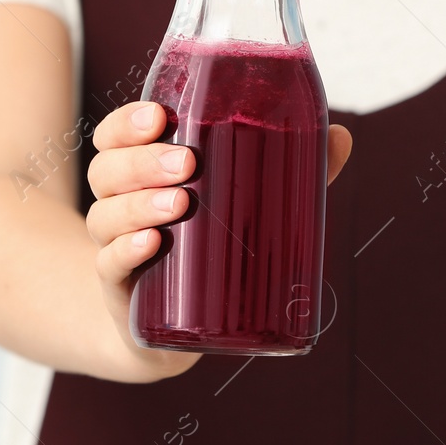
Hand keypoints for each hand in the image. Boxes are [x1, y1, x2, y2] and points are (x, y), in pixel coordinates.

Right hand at [84, 101, 352, 382]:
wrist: (176, 328)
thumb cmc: (209, 246)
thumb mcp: (242, 206)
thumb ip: (288, 170)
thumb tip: (340, 137)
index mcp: (140, 172)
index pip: (115, 135)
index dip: (127, 123)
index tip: (160, 116)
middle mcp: (118, 204)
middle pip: (106, 169)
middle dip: (143, 161)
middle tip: (187, 162)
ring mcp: (114, 246)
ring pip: (105, 214)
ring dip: (138, 204)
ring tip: (180, 203)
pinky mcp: (119, 289)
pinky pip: (109, 265)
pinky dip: (125, 251)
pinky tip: (150, 244)